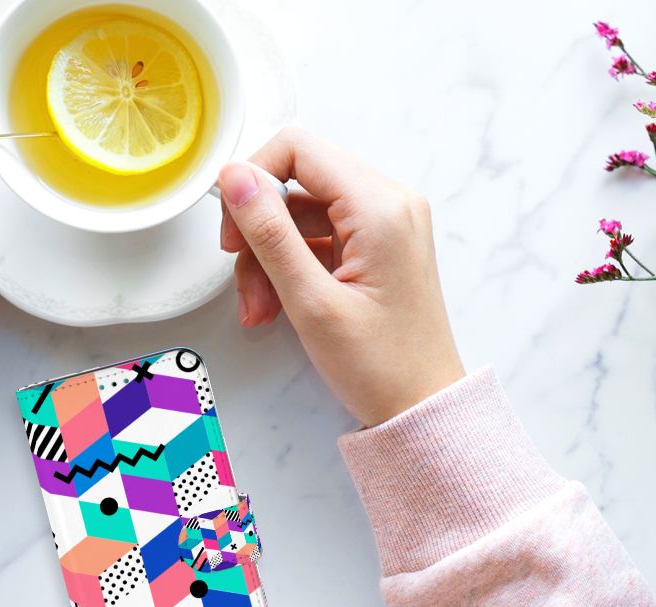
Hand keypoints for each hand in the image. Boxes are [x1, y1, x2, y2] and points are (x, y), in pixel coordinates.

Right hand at [218, 128, 463, 426]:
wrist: (423, 408)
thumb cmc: (381, 366)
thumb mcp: (311, 301)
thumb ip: (269, 233)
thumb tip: (234, 177)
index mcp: (380, 207)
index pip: (298, 149)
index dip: (252, 179)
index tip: (232, 227)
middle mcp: (389, 203)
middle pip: (297, 182)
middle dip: (259, 230)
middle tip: (242, 279)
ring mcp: (385, 224)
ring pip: (301, 213)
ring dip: (269, 257)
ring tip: (260, 309)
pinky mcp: (377, 245)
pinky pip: (318, 237)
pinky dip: (290, 267)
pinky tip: (277, 306)